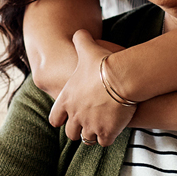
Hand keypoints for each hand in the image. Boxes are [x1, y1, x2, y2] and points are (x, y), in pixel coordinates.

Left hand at [47, 30, 131, 146]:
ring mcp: (90, 126)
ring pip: (87, 140)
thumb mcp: (88, 48)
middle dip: (77, 130)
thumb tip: (79, 32)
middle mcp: (74, 116)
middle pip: (70, 133)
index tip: (64, 120)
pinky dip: (108, 138)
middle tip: (85, 125)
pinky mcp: (106, 132)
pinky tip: (113, 132)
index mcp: (66, 100)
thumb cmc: (103, 62)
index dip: (59, 119)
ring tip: (100, 130)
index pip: (54, 118)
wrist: (122, 77)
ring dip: (92, 135)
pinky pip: (104, 142)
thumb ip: (81, 40)